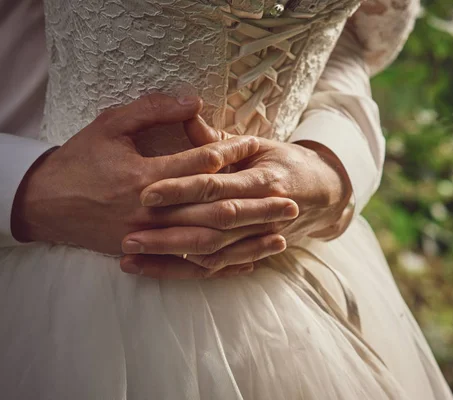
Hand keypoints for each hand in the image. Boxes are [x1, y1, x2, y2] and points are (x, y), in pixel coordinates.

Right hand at [11, 94, 296, 254]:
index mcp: (145, 177)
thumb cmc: (78, 161)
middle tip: (290, 200)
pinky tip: (247, 263)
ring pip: (208, 242)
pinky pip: (188, 265)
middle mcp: (151, 211)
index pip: (200, 165)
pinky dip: (220, 265)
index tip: (259, 148)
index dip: (232, 155)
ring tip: (281, 236)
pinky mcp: (145, 252)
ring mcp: (149, 236)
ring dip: (246, 239)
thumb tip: (193, 101)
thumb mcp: (110, 126)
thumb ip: (152, 111)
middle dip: (255, 206)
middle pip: (214, 210)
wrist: (44, 205)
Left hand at [121, 116, 350, 277]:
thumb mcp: (259, 144)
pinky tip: (156, 270)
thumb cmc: (286, 162)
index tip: (147, 193)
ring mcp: (259, 238)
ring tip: (130, 260)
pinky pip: (218, 268)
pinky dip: (188, 271)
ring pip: (211, 253)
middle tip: (127, 236)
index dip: (181, 190)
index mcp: (262, 179)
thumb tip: (186, 117)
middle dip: (167, 235)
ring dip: (170, 259)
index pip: (215, 186)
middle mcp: (262, 212)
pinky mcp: (254, 253)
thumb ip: (221, 140)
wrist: (325, 193)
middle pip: (210, 227)